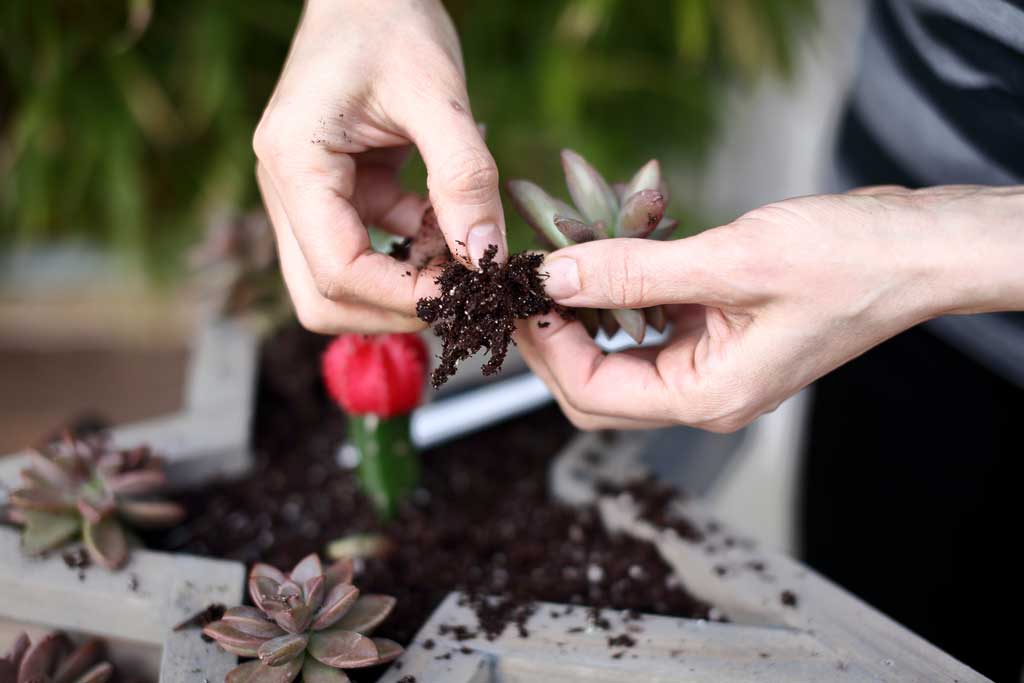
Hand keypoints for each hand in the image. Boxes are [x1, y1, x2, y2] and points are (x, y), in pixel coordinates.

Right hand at [254, 0, 505, 333]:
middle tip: (462, 295)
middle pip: (323, 296)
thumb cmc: (392, 23)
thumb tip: (486, 256)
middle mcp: (285, 188)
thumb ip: (464, 176)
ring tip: (462, 255)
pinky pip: (367, 248)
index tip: (465, 296)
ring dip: (404, 284)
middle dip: (395, 309)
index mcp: (294, 162)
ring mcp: (305, 196)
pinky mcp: (334, 194)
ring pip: (341, 283)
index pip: (336, 269)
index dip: (402, 297)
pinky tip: (453, 225)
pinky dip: (413, 252)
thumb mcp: (438, 93)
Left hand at [516, 185, 1023, 431]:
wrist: (914, 248)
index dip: (544, 347)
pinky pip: (650, 326)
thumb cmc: (847, 261)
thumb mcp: (731, 261)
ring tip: (557, 263)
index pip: (591, 393)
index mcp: (708, 395)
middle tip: (525, 286)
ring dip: (582, 314)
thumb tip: (555, 276)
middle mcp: (704, 392)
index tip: (518, 295)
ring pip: (618, 355)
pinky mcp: (718, 334)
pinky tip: (608, 254)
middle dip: (552, 340)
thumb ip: (634, 270)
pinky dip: (620, 296)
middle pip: (595, 387)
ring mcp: (711, 365)